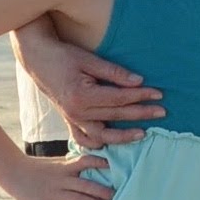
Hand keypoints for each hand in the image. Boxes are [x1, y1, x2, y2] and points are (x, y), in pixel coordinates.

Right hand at [0, 150, 113, 199]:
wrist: (13, 172)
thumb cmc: (37, 168)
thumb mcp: (55, 164)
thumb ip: (70, 167)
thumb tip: (88, 168)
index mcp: (65, 167)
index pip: (85, 162)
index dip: (99, 162)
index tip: (113, 165)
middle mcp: (62, 179)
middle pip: (87, 185)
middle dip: (103, 191)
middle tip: (118, 195)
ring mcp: (54, 193)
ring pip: (78, 199)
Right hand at [21, 36, 163, 145]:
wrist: (38, 60)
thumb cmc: (64, 56)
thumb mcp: (90, 60)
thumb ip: (114, 73)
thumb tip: (139, 81)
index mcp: (83, 95)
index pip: (119, 99)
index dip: (141, 96)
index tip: (159, 94)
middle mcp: (76, 112)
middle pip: (115, 116)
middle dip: (141, 114)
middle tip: (162, 112)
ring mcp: (71, 118)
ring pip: (101, 134)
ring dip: (122, 136)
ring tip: (142, 134)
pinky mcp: (68, 120)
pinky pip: (83, 138)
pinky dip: (97, 143)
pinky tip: (110, 143)